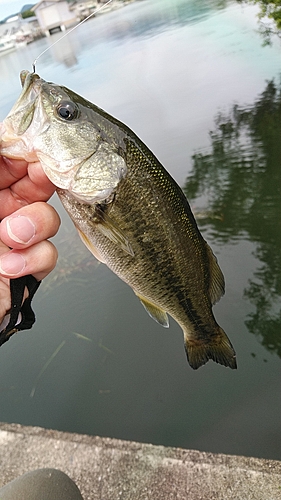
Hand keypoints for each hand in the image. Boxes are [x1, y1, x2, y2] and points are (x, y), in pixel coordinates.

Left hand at [0, 156, 59, 322]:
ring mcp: (12, 241)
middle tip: (41, 179)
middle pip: (33, 183)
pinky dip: (34, 259)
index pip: (6, 160)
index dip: (24, 152)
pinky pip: (48, 253)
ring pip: (47, 217)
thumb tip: (1, 137)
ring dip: (35, 224)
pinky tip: (9, 267)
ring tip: (10, 237)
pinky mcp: (26, 268)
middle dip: (41, 181)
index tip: (36, 149)